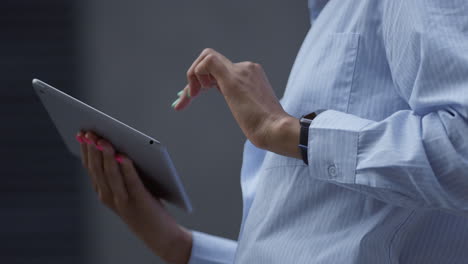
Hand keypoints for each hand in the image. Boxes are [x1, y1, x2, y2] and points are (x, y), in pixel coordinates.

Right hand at [76, 131, 191, 263]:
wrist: (157, 233)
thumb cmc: (142, 205)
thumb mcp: (125, 188)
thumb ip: (119, 171)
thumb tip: (115, 144)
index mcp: (102, 191)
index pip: (90, 167)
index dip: (85, 149)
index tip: (82, 133)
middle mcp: (108, 196)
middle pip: (97, 169)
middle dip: (92, 149)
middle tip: (90, 132)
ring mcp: (122, 200)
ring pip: (110, 175)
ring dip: (105, 157)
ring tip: (104, 141)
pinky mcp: (138, 201)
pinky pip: (130, 182)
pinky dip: (125, 169)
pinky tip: (123, 156)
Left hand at [172, 48, 300, 158]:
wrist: (275, 130)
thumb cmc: (266, 127)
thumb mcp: (251, 110)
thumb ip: (243, 102)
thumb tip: (239, 106)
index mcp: (251, 75)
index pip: (220, 70)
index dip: (203, 81)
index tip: (192, 96)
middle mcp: (246, 68)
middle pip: (210, 63)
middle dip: (192, 78)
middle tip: (184, 99)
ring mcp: (241, 71)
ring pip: (206, 58)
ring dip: (191, 77)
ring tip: (190, 97)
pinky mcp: (233, 78)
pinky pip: (208, 61)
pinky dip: (195, 74)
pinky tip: (195, 93)